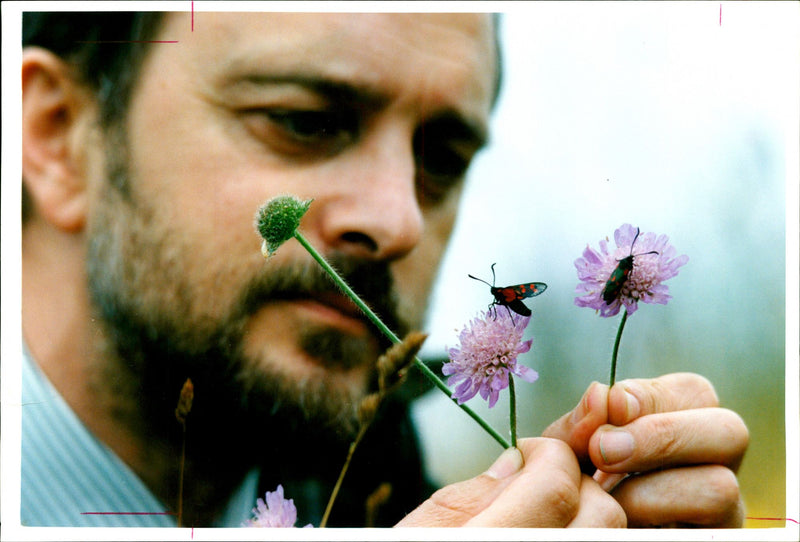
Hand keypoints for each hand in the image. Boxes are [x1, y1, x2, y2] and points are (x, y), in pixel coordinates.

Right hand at [396, 437, 626, 526]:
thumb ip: (474, 493)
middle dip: (576, 482)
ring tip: (544, 516)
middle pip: (602, 514)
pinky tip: (548, 537)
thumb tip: (518, 461)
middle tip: (539, 482)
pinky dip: (580, 541)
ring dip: (586, 517)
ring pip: (610, 541)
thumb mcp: (421, 532)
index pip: (556, 483)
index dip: (547, 454)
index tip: (526, 454)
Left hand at [542, 372, 747, 526]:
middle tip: (603, 452)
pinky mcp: (712, 538)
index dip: (649, 397)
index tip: (608, 409)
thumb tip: (601, 394)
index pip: (694, 392)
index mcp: (685, 422)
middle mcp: (715, 462)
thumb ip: (581, 424)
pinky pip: (700, 532)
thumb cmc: (576, 486)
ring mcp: (723, 508)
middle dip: (662, 436)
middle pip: (731, 431)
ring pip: (720, 486)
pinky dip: (648, 521)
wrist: (575, 527)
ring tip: (604, 498)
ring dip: (648, 491)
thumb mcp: (568, 452)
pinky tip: (617, 521)